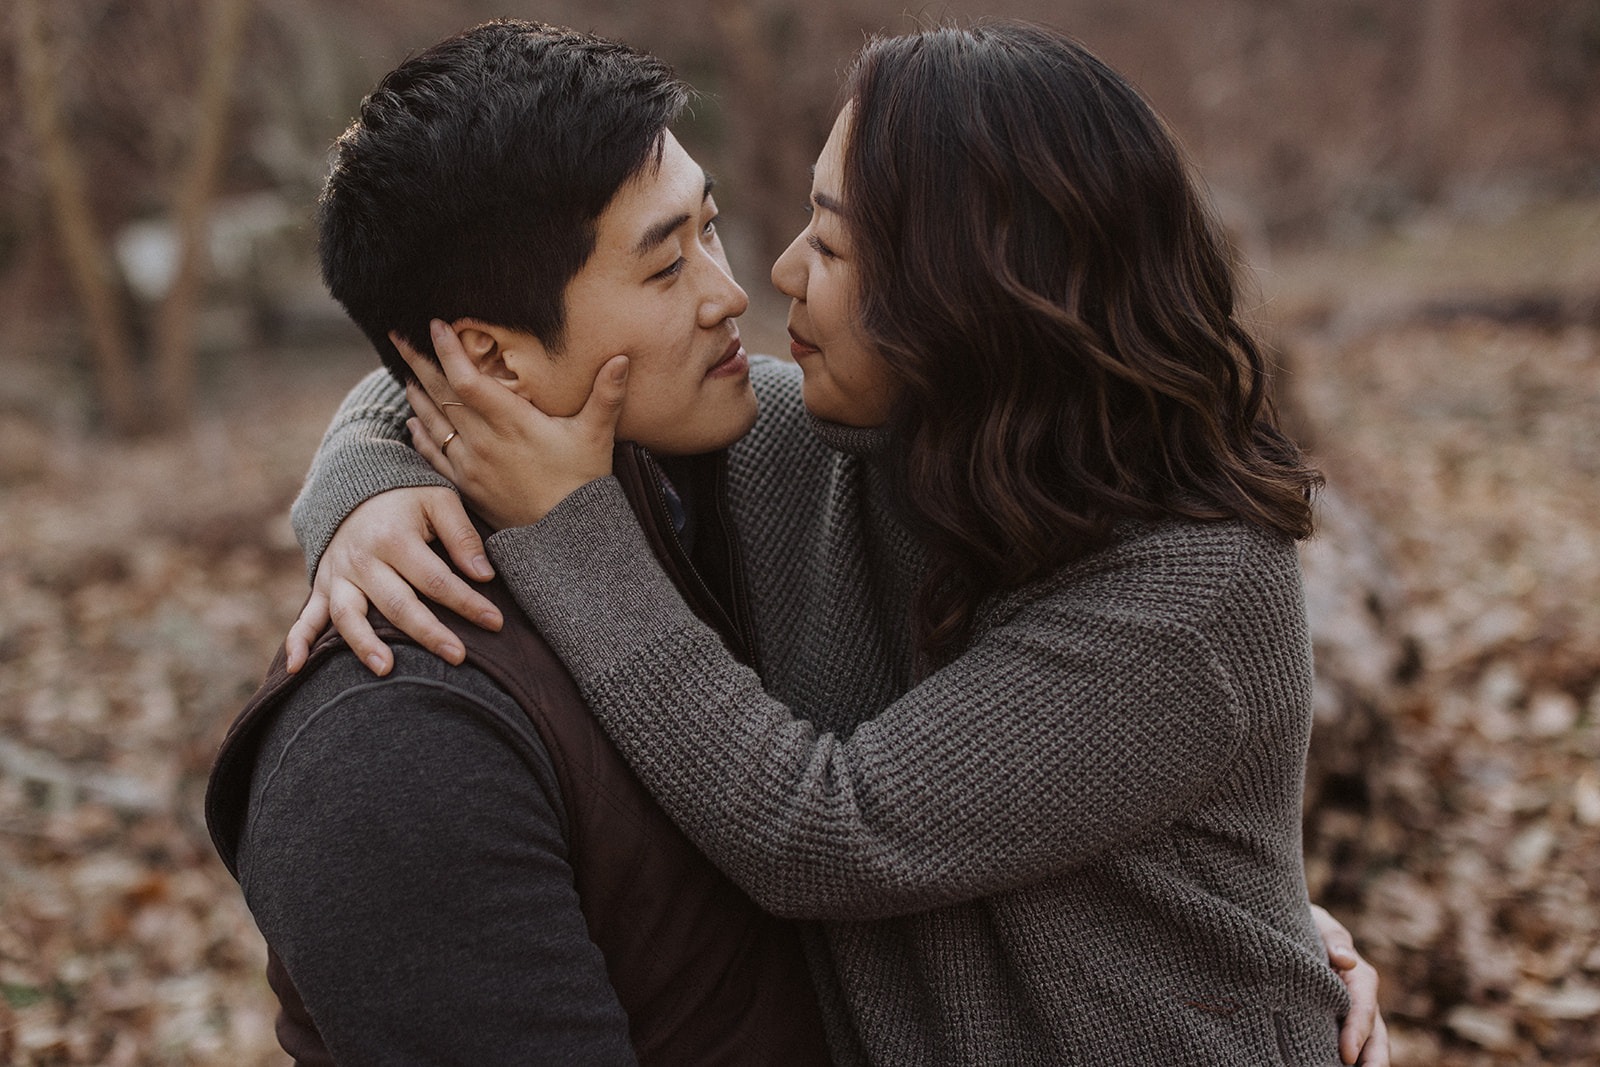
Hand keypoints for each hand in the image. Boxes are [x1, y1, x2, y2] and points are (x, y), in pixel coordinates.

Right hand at [284, 487, 503, 675]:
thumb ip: (462, 536)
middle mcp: (362, 560)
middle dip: (429, 633)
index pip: (436, 579)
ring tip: (388, 670)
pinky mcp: (323, 585)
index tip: (495, 622)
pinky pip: (306, 616)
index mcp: (394, 538)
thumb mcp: (440, 501)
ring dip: (365, 644)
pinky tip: (295, 669)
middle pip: (397, 604)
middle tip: (459, 657)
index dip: (468, 603)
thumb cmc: (407, 497)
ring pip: (349, 616)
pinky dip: (298, 642)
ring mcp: (338, 575)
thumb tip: (484, 575)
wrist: (355, 484)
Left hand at [396, 320, 628, 529]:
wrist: (565, 538)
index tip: (435, 325)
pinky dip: (420, 432)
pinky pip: (432, 454)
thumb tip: (623, 358)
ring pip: (433, 421)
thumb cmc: (582, 483)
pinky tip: (413, 419)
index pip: (468, 379)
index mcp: (512, 423)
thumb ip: (607, 395)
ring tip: (406, 371)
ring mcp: (470, 464)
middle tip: (398, 336)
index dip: (448, 350)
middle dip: (419, 361)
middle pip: (441, 394)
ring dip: (417, 393)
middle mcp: (484, 441)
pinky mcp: (465, 485)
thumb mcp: (596, 436)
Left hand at [1313, 904, 1388, 1065]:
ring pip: (1365, 1044)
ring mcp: (1349, 1014)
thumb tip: (1347, 960)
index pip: (1363, 1008)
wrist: (1291, 927)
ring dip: (1364, 1062)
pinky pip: (1345, 1043)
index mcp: (1359, 977)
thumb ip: (1333, 940)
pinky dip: (1346, 1058)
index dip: (1356, 1032)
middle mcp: (1360, 1000)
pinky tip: (1332, 1066)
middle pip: (1374, 1034)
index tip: (1346, 1054)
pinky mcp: (1335, 1022)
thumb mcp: (1319, 925)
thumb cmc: (1306, 925)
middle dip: (1373, 1059)